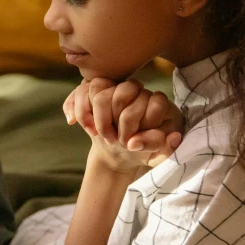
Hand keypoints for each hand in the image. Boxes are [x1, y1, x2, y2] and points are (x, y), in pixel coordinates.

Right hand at [63, 78, 183, 170]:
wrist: (122, 152)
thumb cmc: (145, 152)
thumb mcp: (157, 156)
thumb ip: (163, 148)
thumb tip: (161, 139)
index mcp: (159, 104)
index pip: (153, 102)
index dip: (140, 124)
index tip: (132, 144)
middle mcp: (139, 90)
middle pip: (123, 91)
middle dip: (116, 120)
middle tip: (115, 141)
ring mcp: (116, 88)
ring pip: (100, 89)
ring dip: (98, 117)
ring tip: (99, 135)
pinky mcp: (97, 91)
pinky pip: (84, 90)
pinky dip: (81, 110)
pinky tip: (85, 128)